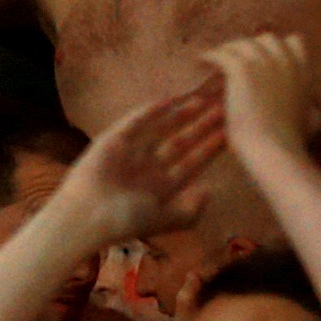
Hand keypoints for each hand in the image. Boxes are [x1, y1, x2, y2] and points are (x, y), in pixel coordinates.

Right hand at [61, 85, 228, 243]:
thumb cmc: (129, 220)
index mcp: (161, 186)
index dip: (210, 148)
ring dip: (181, 116)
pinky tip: (170, 100)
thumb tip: (209, 191)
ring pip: (162, 130)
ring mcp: (131, 152)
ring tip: (202, 100)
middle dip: (201, 127)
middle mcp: (148, 167)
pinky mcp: (113, 140)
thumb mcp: (169, 220)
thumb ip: (192, 209)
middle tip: (223, 109)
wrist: (90, 216)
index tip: (230, 133)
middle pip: (181, 142)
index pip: (192, 162)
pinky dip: (150, 111)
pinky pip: (135, 122)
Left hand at [200, 33, 315, 154]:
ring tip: (216, 59)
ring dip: (228, 50)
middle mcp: (286, 61)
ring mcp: (265, 63)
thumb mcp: (310, 122)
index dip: (275, 47)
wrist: (273, 148)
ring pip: (242, 44)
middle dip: (250, 46)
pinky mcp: (242, 70)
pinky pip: (222, 54)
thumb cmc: (289, 141)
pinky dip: (210, 55)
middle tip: (235, 59)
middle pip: (266, 38)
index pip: (293, 41)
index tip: (260, 57)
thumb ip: (311, 110)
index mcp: (304, 72)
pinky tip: (202, 60)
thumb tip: (315, 111)